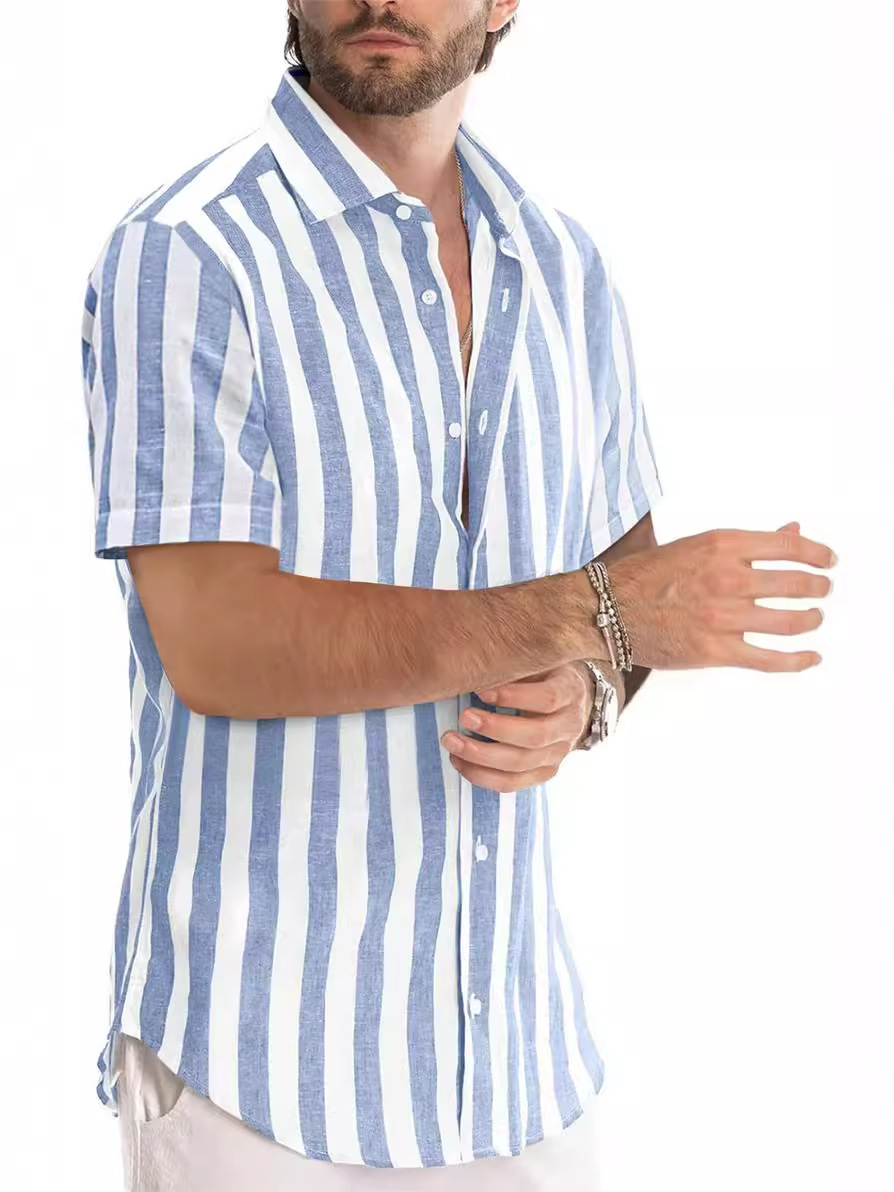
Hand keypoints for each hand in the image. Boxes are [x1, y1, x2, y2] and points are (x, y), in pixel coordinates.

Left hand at [439, 663, 593, 792]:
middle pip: (534, 737)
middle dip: (494, 729)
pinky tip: (459, 761)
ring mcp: (558, 754)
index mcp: (570, 692)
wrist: (572, 700)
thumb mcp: (539, 658)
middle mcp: (569, 727)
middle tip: (463, 717)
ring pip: (520, 764)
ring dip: (480, 756)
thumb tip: (477, 663)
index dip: (514, 696)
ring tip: (451, 741)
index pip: (548, 699)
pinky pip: (511, 783)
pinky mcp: (543, 772)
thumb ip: (517, 662)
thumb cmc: (545, 673)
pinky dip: (481, 776)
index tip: (481, 690)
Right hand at [600, 520, 835, 672]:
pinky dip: (797, 660)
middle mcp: (726, 578)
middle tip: (822, 591)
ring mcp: (722, 616)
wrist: (605, 609)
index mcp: (722, 545)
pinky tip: (810, 657)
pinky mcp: (714, 651)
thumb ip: (748, 542)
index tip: (829, 560)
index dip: (817, 553)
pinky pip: (769, 659)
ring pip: (789, 622)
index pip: (788, 546)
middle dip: (817, 588)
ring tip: (813, 619)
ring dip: (810, 620)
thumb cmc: (648, 576)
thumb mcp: (698, 545)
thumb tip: (792, 531)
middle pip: (795, 584)